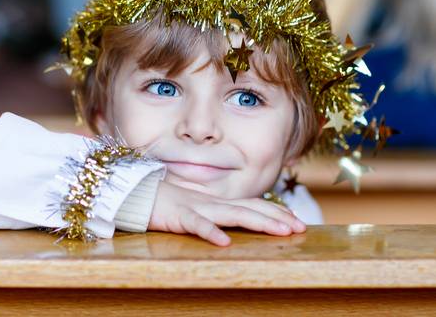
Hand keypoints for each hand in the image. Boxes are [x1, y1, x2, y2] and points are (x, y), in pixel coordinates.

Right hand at [148, 181, 306, 245]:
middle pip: (251, 209)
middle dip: (277, 218)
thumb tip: (233, 229)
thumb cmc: (164, 203)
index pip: (253, 205)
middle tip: (300, 228)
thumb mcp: (195, 211)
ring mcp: (196, 208)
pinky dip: (211, 232)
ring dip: (258, 222)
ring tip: (279, 232)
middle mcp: (212, 203)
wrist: (135, 192)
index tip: (297, 222)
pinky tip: (224, 242)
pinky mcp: (178, 216)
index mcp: (217, 203)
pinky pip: (197, 225)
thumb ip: (214, 217)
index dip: (276, 212)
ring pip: (232, 215)